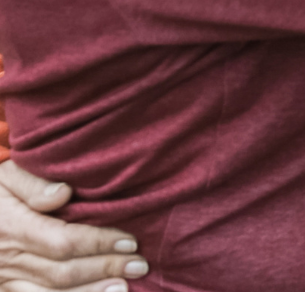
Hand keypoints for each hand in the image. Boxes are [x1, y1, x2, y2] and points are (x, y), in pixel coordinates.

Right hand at [0, 161, 146, 291]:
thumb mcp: (8, 176)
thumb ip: (33, 184)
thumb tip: (63, 193)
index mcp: (12, 227)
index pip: (62, 241)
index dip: (99, 243)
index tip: (130, 241)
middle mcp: (9, 258)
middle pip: (62, 272)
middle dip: (105, 269)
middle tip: (139, 265)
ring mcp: (6, 277)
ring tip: (124, 287)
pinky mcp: (7, 288)